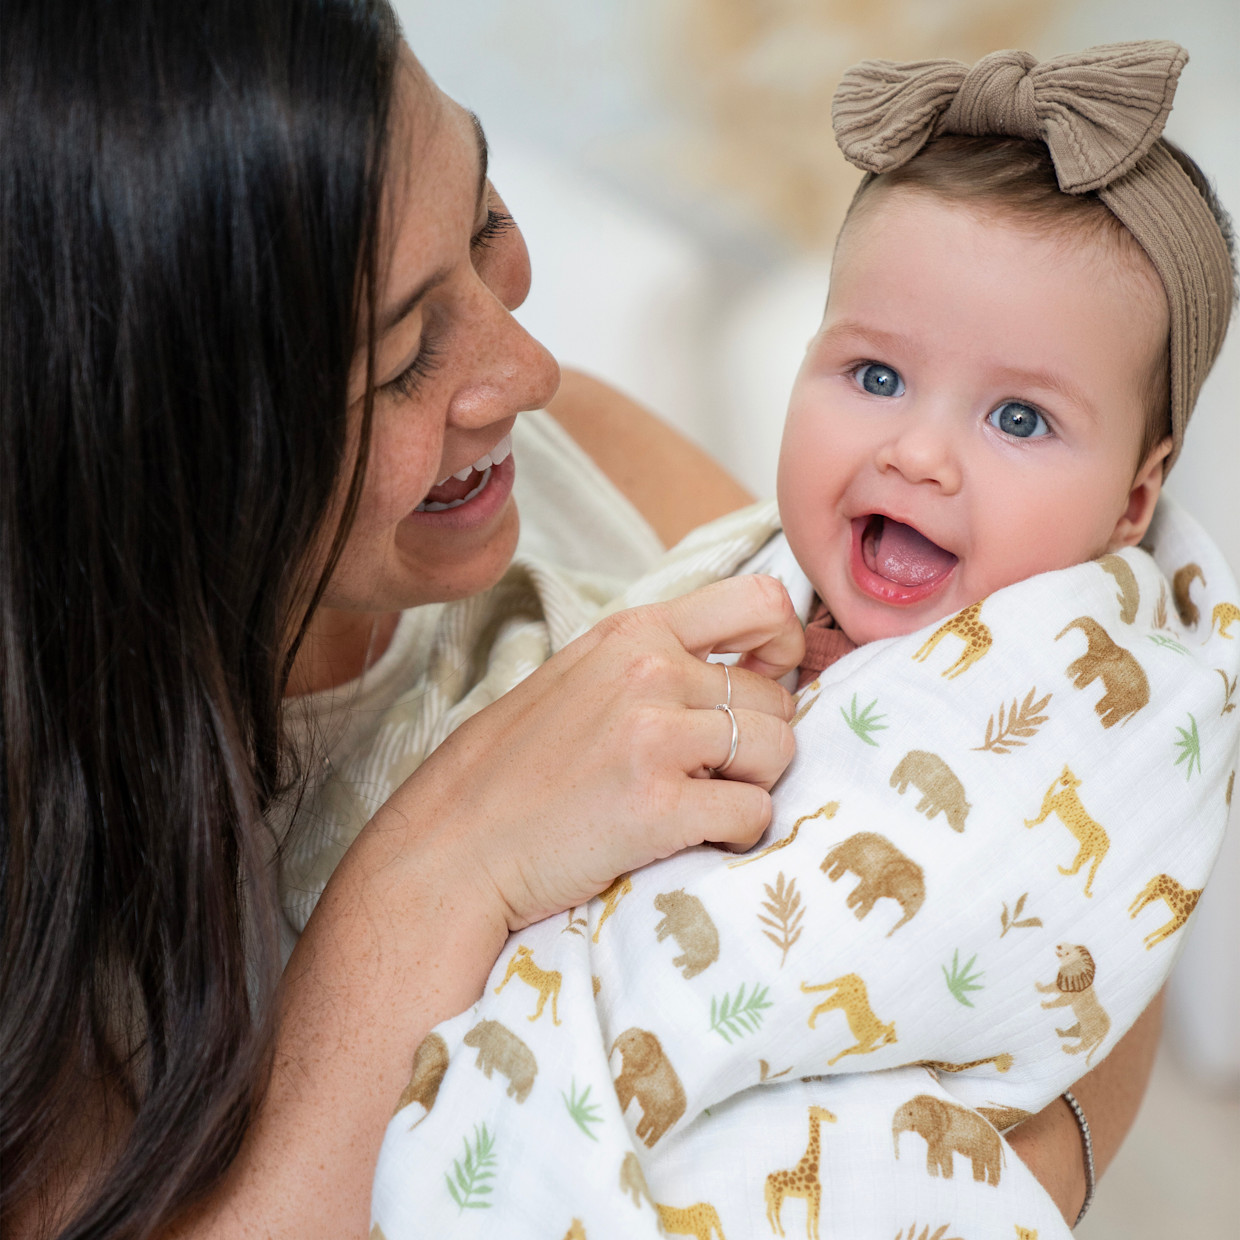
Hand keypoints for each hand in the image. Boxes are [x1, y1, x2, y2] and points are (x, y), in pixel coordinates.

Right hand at [384, 573, 803, 931]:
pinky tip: (690, 837)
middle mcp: (650, 670)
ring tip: (697, 803)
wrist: (454, 845)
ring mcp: (655, 735)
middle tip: (710, 773)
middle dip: (760, 741)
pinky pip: (754, 813)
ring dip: (751, 786)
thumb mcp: (583, 677)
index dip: (787, 645)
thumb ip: (658, 658)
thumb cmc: (517, 767)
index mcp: (633, 632)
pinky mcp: (659, 805)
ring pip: (778, 751)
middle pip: (777, 698)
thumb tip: (753, 663)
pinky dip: (735, 833)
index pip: (763, 602)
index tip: (768, 681)